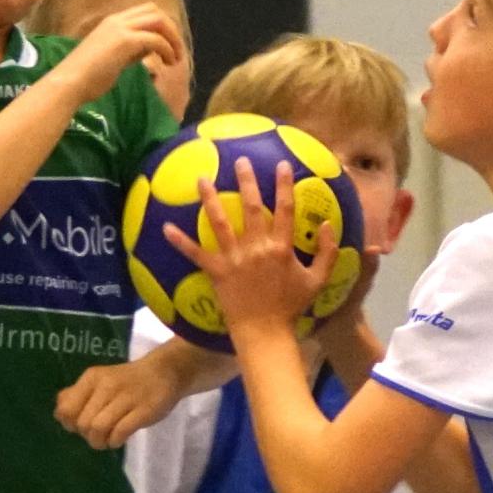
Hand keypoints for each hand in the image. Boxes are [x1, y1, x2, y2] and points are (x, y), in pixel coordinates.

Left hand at [56, 356, 183, 451]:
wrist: (164, 373)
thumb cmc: (127, 382)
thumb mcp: (99, 382)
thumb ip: (77, 395)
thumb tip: (59, 412)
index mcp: (92, 378)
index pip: (66, 409)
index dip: (70, 424)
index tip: (81, 426)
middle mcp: (106, 386)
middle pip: (82, 423)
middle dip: (87, 436)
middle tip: (98, 435)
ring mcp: (126, 398)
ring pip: (98, 428)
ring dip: (100, 441)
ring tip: (107, 440)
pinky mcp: (143, 411)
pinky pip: (120, 432)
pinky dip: (115, 441)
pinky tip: (118, 439)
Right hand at [58, 2, 184, 107]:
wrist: (70, 83)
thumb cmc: (86, 77)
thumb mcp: (112, 58)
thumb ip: (131, 50)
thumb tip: (150, 48)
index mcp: (112, 22)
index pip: (144, 11)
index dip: (161, 25)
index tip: (169, 45)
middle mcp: (117, 20)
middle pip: (155, 11)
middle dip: (171, 29)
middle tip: (176, 50)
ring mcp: (120, 29)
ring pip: (158, 20)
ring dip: (173, 38)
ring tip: (176, 58)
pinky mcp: (125, 42)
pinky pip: (156, 39)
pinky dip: (167, 49)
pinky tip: (168, 63)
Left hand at [167, 161, 338, 335]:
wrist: (265, 332)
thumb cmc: (291, 307)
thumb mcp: (317, 280)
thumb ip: (326, 252)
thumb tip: (327, 224)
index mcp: (282, 248)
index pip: (285, 209)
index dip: (284, 186)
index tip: (283, 165)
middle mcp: (257, 248)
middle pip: (251, 207)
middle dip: (246, 181)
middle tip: (240, 160)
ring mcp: (235, 259)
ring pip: (220, 222)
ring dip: (210, 199)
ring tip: (201, 178)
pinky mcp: (217, 271)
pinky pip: (196, 253)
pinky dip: (180, 241)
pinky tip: (166, 227)